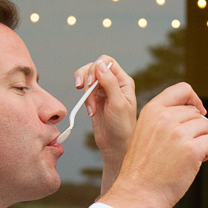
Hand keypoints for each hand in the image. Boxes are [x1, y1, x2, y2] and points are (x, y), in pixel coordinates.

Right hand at [73, 57, 136, 183]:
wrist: (116, 145)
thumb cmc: (122, 126)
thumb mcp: (118, 103)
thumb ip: (110, 83)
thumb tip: (100, 64)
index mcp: (123, 81)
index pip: (107, 62)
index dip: (96, 67)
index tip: (91, 82)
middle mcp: (114, 83)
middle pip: (94, 67)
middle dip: (87, 79)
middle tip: (84, 93)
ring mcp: (103, 90)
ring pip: (87, 78)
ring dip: (84, 91)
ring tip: (90, 107)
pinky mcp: (95, 99)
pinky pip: (84, 91)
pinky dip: (83, 100)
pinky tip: (90, 112)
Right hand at [99, 83, 207, 207]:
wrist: (139, 193)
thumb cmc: (144, 168)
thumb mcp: (146, 131)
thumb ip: (165, 118)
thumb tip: (195, 112)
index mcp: (152, 110)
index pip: (183, 89)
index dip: (194, 100)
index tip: (197, 112)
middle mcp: (165, 117)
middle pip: (197, 113)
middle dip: (196, 130)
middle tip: (184, 148)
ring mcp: (178, 133)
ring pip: (207, 127)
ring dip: (202, 142)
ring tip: (186, 157)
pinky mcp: (191, 149)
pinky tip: (193, 163)